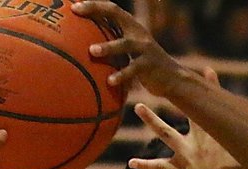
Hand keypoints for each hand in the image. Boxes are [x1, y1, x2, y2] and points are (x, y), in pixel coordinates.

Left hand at [71, 1, 185, 95]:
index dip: (94, 5)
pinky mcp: (149, 65)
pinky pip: (133, 69)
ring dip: (108, 46)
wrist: (173, 78)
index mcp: (132, 27)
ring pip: (124, 44)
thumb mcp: (131, 52)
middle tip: (78, 13)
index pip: (111, 9)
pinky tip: (109, 81)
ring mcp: (145, 48)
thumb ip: (115, 45)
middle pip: (117, 14)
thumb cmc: (145, 66)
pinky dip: (121, 75)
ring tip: (91, 51)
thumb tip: (86, 50)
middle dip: (96, 10)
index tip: (74, 7)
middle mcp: (138, 32)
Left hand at [129, 85, 247, 168]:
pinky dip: (145, 165)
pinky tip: (131, 163)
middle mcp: (198, 142)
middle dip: (175, 95)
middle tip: (162, 82)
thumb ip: (246, 145)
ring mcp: (187, 156)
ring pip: (165, 134)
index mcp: (215, 137)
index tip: (208, 71)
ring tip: (139, 107)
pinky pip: (160, 167)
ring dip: (151, 119)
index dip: (212, 88)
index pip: (212, 108)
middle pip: (187, 112)